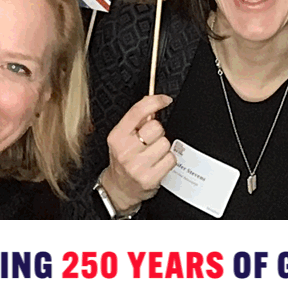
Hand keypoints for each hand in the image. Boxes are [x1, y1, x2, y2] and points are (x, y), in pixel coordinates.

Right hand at [100, 95, 174, 213]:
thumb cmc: (123, 159)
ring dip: (163, 147)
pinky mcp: (149, 178)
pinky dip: (168, 160)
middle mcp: (125, 151)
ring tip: (153, 154)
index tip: (165, 100)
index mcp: (117, 136)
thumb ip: (136, 120)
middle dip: (157, 132)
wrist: (119, 188)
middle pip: (156, 127)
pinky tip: (158, 163)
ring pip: (165, 143)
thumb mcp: (122, 137)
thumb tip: (152, 103)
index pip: (137, 111)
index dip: (155, 101)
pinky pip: (170, 159)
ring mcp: (137, 166)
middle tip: (150, 140)